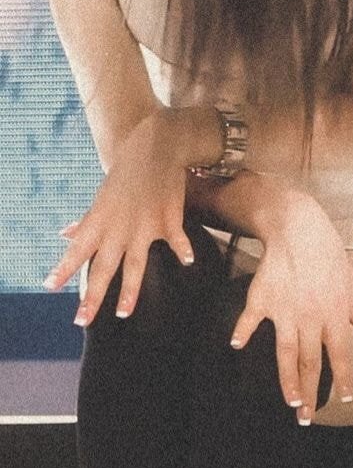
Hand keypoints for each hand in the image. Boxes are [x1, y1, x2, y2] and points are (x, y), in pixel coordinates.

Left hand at [44, 107, 202, 322]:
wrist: (155, 147)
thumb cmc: (126, 174)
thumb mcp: (101, 198)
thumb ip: (87, 222)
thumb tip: (64, 234)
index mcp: (100, 221)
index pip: (77, 249)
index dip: (63, 268)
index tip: (49, 286)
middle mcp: (118, 228)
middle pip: (103, 267)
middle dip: (92, 296)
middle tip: (82, 320)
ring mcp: (144, 226)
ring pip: (135, 264)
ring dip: (129, 291)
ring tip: (124, 313)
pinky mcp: (168, 221)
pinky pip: (176, 240)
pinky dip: (182, 250)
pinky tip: (188, 261)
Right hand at [228, 191, 352, 420]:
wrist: (297, 227)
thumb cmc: (327, 254)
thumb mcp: (350, 283)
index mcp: (334, 314)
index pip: (341, 355)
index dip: (343, 379)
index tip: (344, 399)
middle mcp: (311, 317)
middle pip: (310, 362)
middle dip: (310, 392)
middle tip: (307, 417)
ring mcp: (284, 310)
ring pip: (285, 352)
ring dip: (287, 379)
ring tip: (289, 400)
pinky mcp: (262, 297)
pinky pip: (250, 319)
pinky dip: (243, 332)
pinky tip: (237, 346)